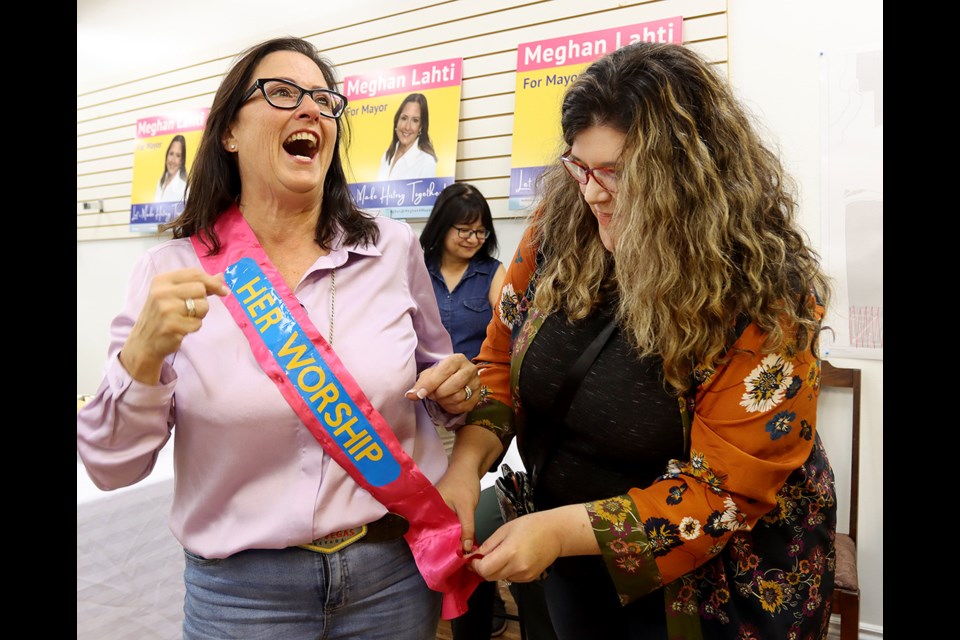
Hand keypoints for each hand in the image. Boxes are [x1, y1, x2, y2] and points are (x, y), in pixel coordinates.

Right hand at [120, 268, 229, 383]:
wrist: (145, 342)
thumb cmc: (163, 315)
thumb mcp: (173, 294)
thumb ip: (197, 284)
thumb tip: (222, 277)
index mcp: (161, 280)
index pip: (194, 273)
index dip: (212, 281)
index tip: (224, 290)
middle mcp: (161, 292)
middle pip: (201, 289)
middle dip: (202, 300)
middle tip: (191, 309)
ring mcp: (166, 309)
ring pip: (202, 306)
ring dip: (199, 315)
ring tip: (184, 318)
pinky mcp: (172, 326)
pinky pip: (198, 324)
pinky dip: (194, 327)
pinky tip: (181, 328)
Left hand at [405, 353, 479, 413]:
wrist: (457, 379)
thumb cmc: (441, 375)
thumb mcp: (429, 375)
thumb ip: (420, 384)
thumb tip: (410, 395)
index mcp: (457, 359)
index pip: (444, 371)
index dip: (430, 384)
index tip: (420, 394)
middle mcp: (470, 369)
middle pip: (453, 385)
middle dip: (438, 393)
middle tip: (432, 395)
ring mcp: (476, 383)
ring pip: (458, 397)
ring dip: (444, 401)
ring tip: (439, 397)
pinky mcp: (478, 396)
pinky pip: (463, 407)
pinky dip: (451, 408)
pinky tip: (447, 402)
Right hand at [436, 463, 482, 552]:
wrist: (469, 467)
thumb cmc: (464, 482)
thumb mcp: (467, 508)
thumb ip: (467, 528)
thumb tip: (466, 549)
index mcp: (430, 509)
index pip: (429, 532)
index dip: (437, 546)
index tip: (444, 560)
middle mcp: (430, 511)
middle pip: (436, 533)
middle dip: (444, 546)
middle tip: (452, 561)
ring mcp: (437, 511)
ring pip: (442, 530)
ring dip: (449, 540)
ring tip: (454, 555)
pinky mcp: (444, 511)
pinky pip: (447, 525)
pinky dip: (452, 532)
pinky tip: (458, 542)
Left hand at [468, 511, 564, 582]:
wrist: (556, 533)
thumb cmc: (533, 526)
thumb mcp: (505, 529)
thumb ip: (489, 544)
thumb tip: (476, 554)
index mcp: (510, 552)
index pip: (484, 569)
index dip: (475, 564)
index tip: (473, 558)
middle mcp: (517, 566)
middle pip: (489, 576)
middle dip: (482, 568)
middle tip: (481, 557)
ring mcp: (524, 574)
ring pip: (499, 578)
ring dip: (494, 570)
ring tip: (501, 554)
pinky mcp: (529, 578)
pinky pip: (510, 578)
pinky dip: (506, 571)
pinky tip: (512, 559)